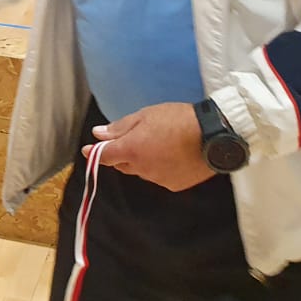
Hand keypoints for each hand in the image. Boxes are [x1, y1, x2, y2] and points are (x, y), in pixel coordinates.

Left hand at [87, 102, 212, 191]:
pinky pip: (158, 176)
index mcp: (131, 150)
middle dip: (121, 154)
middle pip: (122, 164)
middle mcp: (142, 168)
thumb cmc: (178, 120)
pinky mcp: (173, 185)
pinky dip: (159, 167)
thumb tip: (99, 134)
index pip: (104, 156)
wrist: (213, 136)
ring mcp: (158, 178)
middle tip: (130, 139)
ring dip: (141, 161)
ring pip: (140, 171)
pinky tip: (170, 155)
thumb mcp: (145, 116)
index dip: (94, 153)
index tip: (87, 150)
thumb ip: (119, 127)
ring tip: (158, 143)